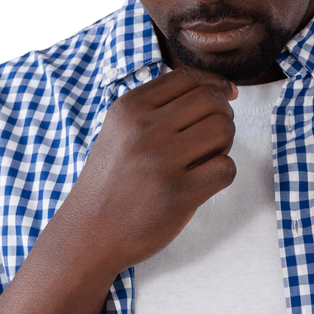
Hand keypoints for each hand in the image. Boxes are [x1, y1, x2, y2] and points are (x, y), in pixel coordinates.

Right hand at [67, 65, 237, 272]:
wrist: (87, 235)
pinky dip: (223, 174)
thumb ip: (157, 109)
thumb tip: (216, 88)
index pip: (188, 78)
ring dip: (225, 144)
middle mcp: (144, 130)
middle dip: (223, 115)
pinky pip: (225, 168)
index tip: (226, 95)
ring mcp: (161, 162)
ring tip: (206, 158)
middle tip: (213, 136)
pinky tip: (204, 182)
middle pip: (212, 101)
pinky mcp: (177, 194)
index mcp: (129, 109)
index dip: (215, 84)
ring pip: (223, 130)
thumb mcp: (118, 132)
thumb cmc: (110, 183)